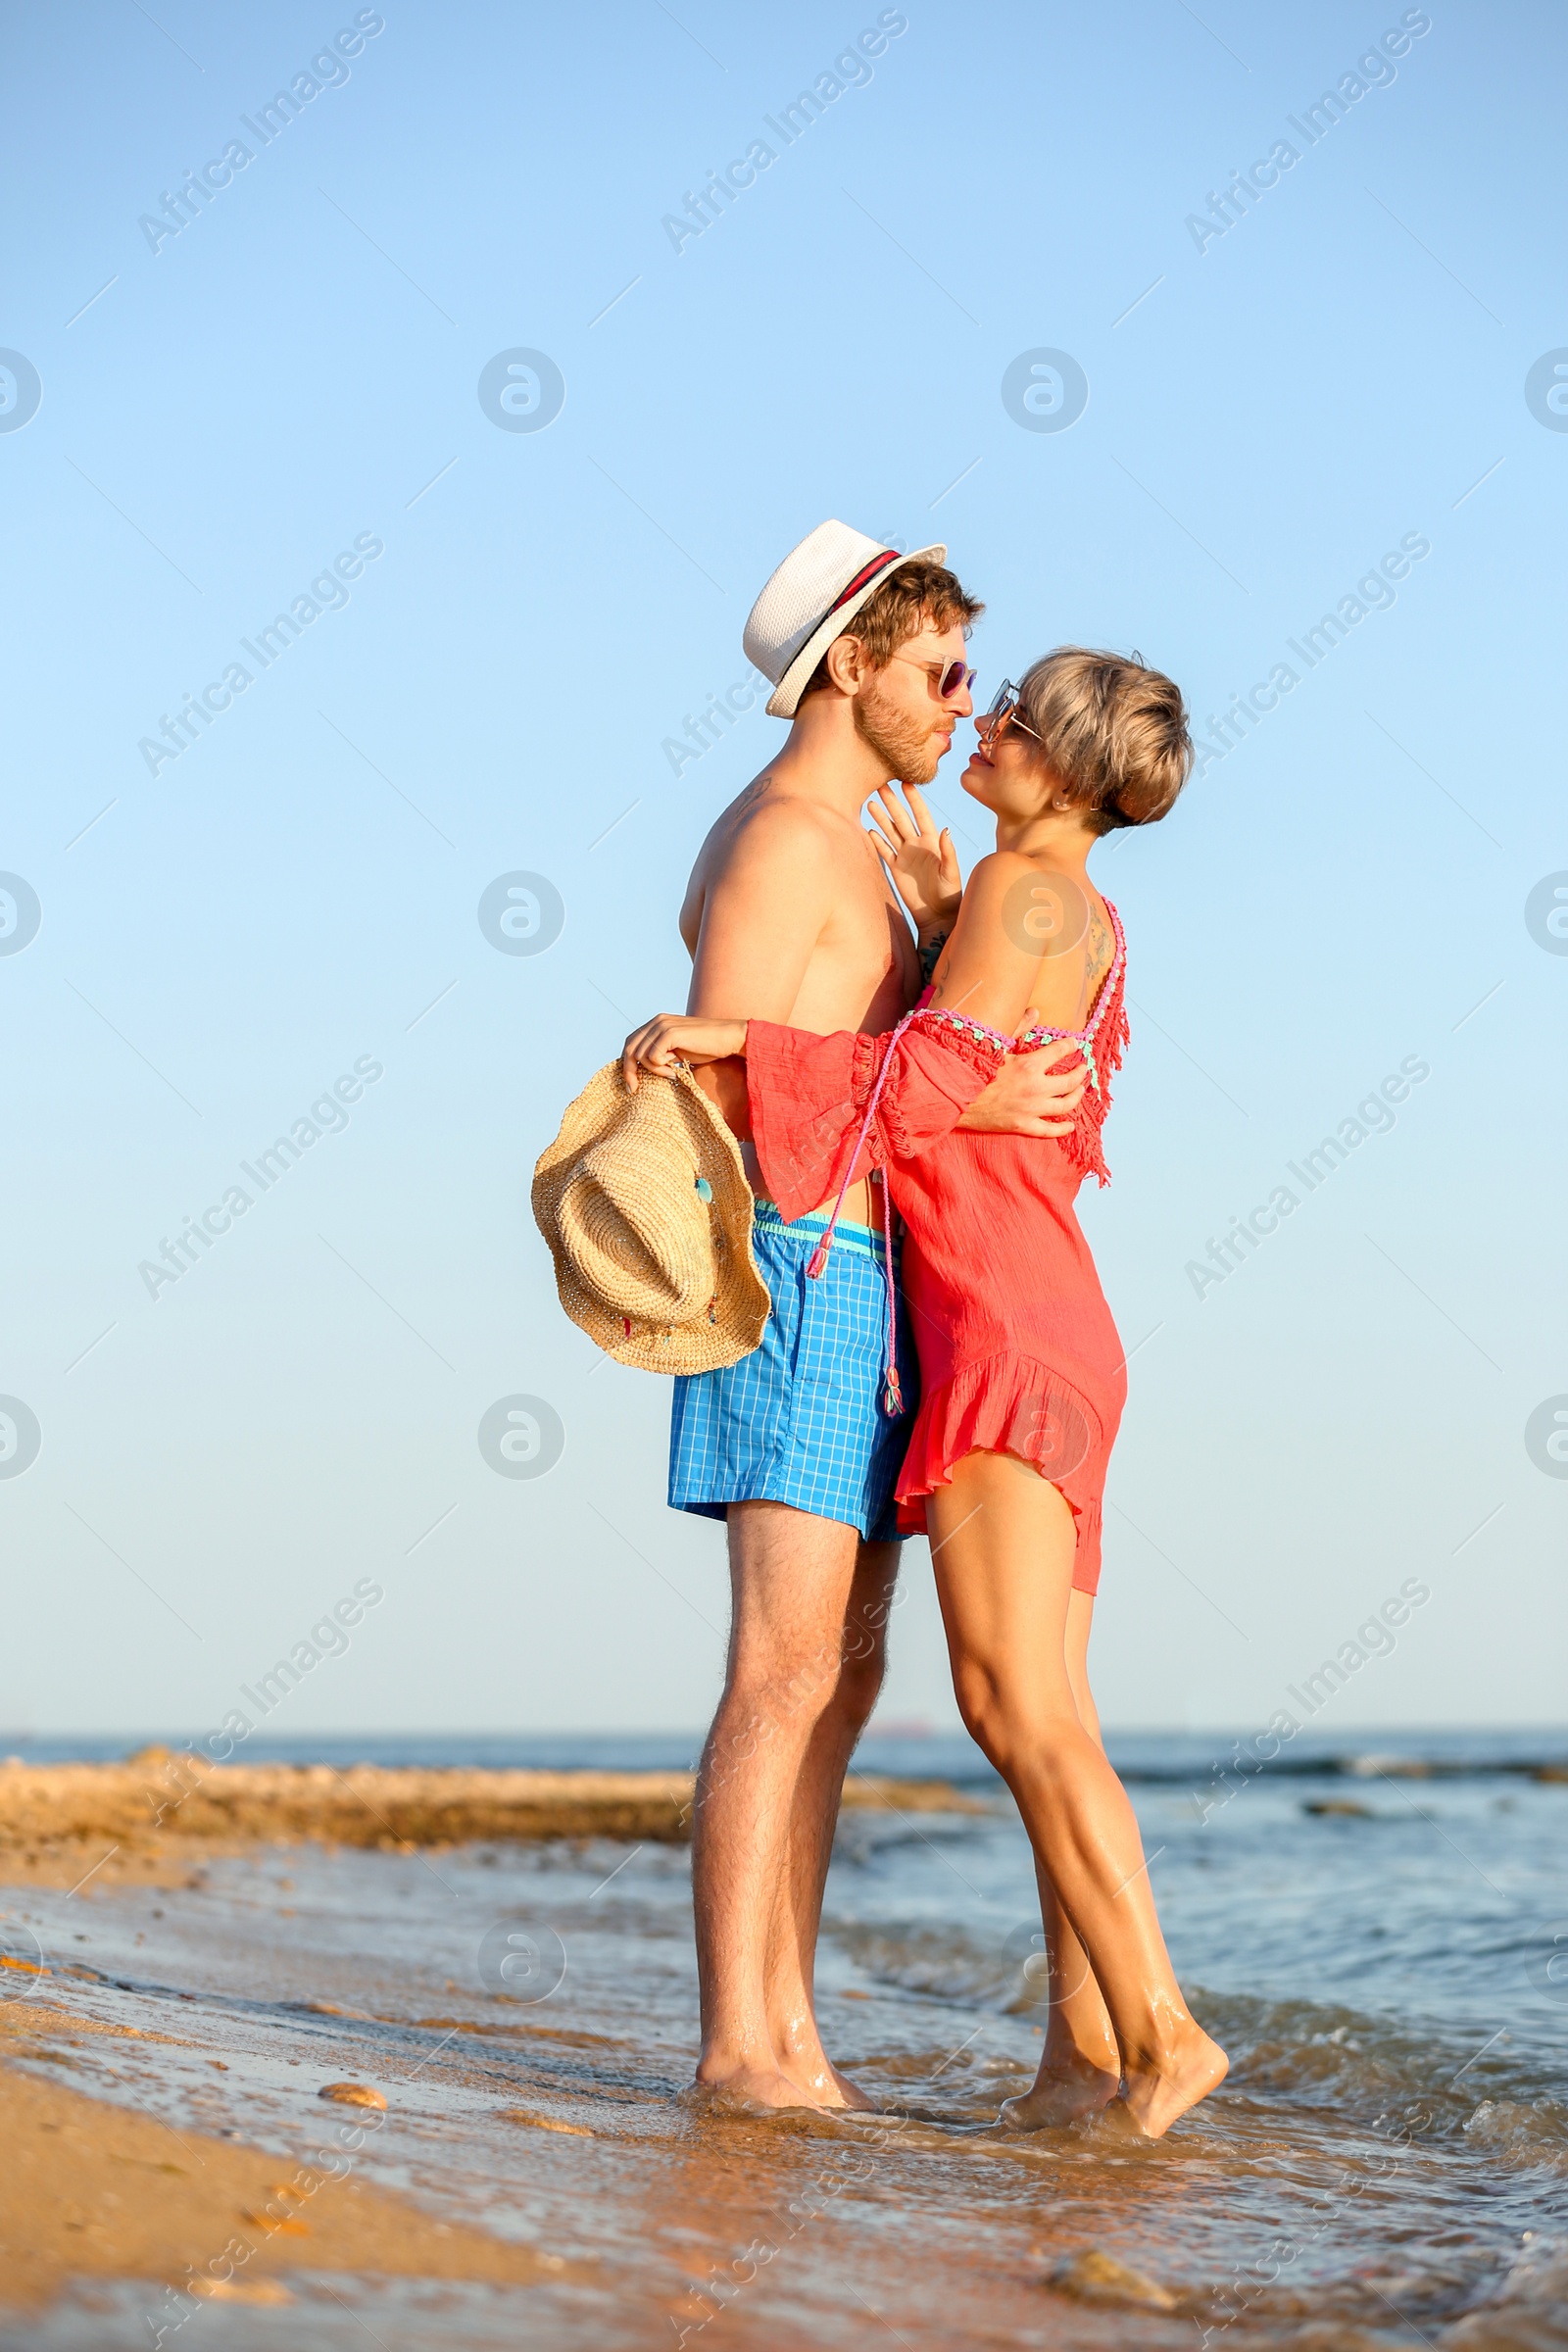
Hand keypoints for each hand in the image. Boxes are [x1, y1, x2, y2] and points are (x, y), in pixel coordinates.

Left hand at [621, 1013, 747, 1092]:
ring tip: (671, 1074)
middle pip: (629, 1048)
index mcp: (657, 1023)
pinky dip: (661, 1069)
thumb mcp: (676, 1051)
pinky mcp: (670, 1033)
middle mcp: (657, 1021)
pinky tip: (675, 1070)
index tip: (630, 1084)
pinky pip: (653, 1057)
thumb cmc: (706, 1047)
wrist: (728, 1038)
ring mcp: (662, 1025)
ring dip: (653, 1071)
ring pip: (641, 1055)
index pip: (631, 1042)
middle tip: (634, 1089)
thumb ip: (659, 1054)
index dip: (626, 1063)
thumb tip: (639, 1071)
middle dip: (629, 1072)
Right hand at [865, 782, 961, 934]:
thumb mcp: (951, 871)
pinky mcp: (896, 869)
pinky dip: (877, 841)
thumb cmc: (949, 894)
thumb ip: (948, 851)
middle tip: (882, 785)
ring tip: (871, 803)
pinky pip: (884, 851)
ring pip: (890, 831)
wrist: (938, 915)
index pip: (921, 815)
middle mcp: (917, 845)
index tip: (906, 782)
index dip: (914, 799)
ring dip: (881, 817)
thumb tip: (945, 829)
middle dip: (892, 802)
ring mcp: (905, 856)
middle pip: (902, 819)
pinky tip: (869, 829)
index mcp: (932, 841)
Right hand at [957, 1022, 1087, 1135]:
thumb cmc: (972, 1068)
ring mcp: (1030, 1109)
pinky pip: (1049, 1130)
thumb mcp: (996, 1044)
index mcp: (1029, 1065)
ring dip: (1076, 1096)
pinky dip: (1062, 1129)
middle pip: (1069, 1082)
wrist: (952, 1096)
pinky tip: (1070, 1126)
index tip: (1074, 1044)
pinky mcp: (1022, 1125)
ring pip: (1065, 1105)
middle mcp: (1035, 1087)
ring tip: (1080, 1090)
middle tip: (1083, 1069)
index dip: (1070, 1046)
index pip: (1060, 1052)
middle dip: (1080, 1073)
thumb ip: (1018, 1028)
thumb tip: (1034, 1011)